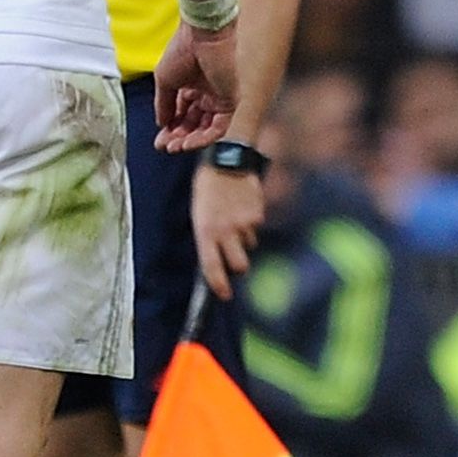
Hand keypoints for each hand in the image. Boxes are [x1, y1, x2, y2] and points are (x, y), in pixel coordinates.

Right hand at [154, 22, 239, 151]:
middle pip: (194, 125)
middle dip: (178, 138)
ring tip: (175, 147)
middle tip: (165, 146)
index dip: (170, 130)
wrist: (201, 35)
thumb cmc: (183, 49)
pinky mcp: (230, 101)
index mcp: (193, 87)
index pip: (182, 116)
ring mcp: (220, 98)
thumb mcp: (165, 81)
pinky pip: (219, 128)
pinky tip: (188, 143)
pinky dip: (204, 138)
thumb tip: (162, 124)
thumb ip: (164, 105)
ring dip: (190, 141)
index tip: (159, 141)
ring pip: (206, 129)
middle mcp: (207, 94)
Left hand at [191, 158, 266, 296]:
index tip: (224, 295)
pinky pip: (256, 227)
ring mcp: (244, 224)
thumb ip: (208, 236)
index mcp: (205, 231)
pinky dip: (251, 222)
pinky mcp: (258, 215)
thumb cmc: (208, 188)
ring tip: (234, 218)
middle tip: (235, 261)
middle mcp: (225, 231)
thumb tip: (217, 258)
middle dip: (238, 267)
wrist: (227, 161)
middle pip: (240, 265)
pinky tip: (242, 206)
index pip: (212, 267)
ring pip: (249, 244)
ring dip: (243, 238)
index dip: (219, 285)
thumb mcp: (199, 213)